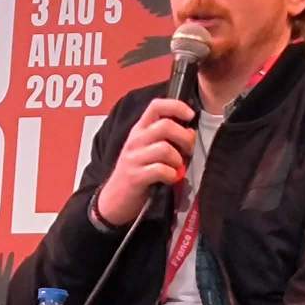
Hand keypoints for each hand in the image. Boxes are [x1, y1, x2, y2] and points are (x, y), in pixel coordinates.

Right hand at [97, 98, 195, 224]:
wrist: (114, 199)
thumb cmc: (136, 172)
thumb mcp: (146, 148)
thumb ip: (163, 136)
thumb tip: (189, 131)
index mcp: (139, 130)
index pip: (156, 106)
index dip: (176, 106)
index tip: (190, 115)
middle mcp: (135, 140)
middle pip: (166, 125)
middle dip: (185, 138)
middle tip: (188, 150)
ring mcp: (134, 158)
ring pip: (165, 148)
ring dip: (178, 160)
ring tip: (176, 167)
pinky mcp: (135, 176)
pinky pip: (161, 170)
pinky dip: (172, 175)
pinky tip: (169, 178)